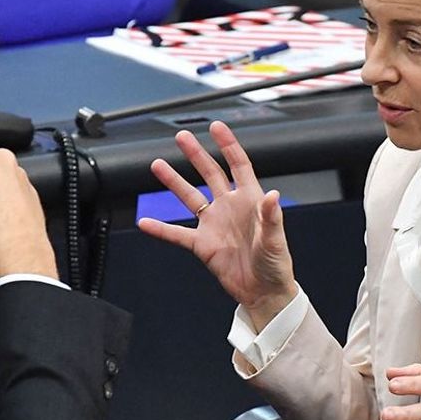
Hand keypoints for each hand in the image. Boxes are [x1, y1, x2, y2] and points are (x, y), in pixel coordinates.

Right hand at [136, 121, 295, 326]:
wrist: (263, 292)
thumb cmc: (276, 264)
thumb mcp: (276, 239)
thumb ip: (272, 216)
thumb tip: (273, 195)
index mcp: (250, 201)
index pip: (238, 165)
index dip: (228, 145)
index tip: (216, 127)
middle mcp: (229, 207)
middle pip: (210, 173)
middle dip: (196, 154)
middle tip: (182, 137)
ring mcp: (214, 224)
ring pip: (190, 197)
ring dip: (174, 182)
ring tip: (157, 164)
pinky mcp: (202, 244)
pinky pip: (177, 234)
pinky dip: (161, 229)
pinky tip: (145, 222)